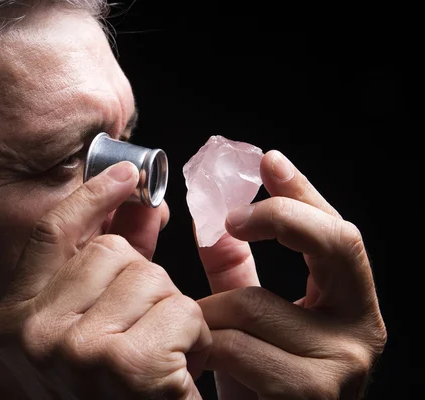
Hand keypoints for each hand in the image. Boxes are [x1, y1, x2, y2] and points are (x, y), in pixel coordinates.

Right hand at [0, 161, 210, 399]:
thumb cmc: (109, 390)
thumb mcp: (92, 325)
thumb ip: (111, 259)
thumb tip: (140, 204)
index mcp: (13, 319)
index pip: (51, 233)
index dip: (91, 196)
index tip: (125, 173)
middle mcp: (34, 333)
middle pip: (112, 252)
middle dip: (142, 282)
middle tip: (140, 329)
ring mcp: (77, 348)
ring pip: (152, 278)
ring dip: (169, 313)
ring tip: (157, 355)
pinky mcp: (128, 364)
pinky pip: (181, 311)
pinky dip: (192, 338)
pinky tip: (176, 372)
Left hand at [196, 150, 386, 398]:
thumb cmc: (256, 376)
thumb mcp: (251, 314)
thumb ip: (237, 267)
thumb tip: (213, 216)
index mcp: (352, 303)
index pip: (338, 232)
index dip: (304, 191)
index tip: (267, 161)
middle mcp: (362, 330)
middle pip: (336, 243)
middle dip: (277, 219)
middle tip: (230, 221)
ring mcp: (344, 365)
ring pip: (256, 303)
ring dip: (208, 308)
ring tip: (189, 321)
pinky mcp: (311, 395)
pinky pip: (238, 346)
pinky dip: (206, 343)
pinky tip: (195, 354)